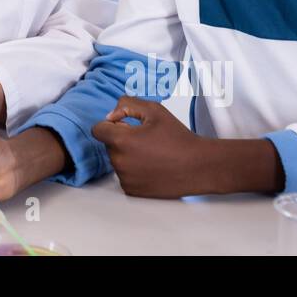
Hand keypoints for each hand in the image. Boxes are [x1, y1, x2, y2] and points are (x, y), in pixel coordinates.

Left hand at [91, 97, 213, 198]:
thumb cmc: (178, 138)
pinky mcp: (132, 190)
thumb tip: (111, 115)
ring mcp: (125, 178)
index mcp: (121, 141)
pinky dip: (133, 170)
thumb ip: (127, 105)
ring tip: (152, 152)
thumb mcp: (154, 110)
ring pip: (116, 160)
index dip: (111, 124)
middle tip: (145, 138)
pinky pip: (124, 175)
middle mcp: (119, 162)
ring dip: (127, 155)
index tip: (125, 125)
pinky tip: (152, 166)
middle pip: (108, 145)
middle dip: (121, 139)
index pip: (98, 129)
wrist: (198, 166)